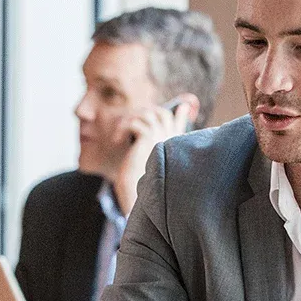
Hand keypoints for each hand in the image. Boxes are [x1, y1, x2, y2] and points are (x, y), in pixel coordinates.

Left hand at [112, 95, 195, 214]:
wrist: (138, 194)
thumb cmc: (140, 186)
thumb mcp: (147, 166)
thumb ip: (150, 153)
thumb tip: (143, 147)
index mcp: (174, 148)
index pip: (181, 126)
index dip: (181, 116)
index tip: (184, 106)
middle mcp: (170, 140)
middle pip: (164, 114)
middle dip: (148, 112)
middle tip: (132, 119)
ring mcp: (161, 137)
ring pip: (147, 114)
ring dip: (130, 121)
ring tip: (119, 134)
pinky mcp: (148, 137)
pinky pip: (135, 123)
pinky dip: (122, 129)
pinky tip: (117, 141)